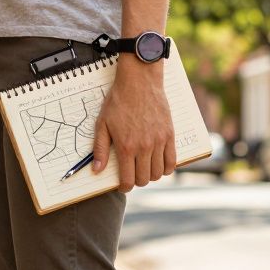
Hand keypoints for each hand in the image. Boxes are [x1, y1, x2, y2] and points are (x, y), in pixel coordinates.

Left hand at [91, 59, 175, 192]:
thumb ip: (100, 149)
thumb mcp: (103, 124)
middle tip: (132, 175)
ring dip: (150, 175)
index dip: (124, 187)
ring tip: (144, 169)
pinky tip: (159, 164)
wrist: (139, 82)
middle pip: (144, 179)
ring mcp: (159, 141)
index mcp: (126, 146)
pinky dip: (166, 168)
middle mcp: (144, 147)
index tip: (122, 185)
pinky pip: (172, 161)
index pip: (128, 180)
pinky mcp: (169, 135)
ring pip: (158, 173)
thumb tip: (96, 170)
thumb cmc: (119, 101)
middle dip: (136, 181)